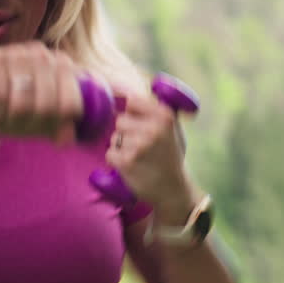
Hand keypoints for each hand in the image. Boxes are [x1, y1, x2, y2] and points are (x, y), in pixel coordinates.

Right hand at [0, 42, 87, 144]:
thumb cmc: (11, 103)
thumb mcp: (37, 118)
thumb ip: (57, 126)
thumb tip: (66, 139)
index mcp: (61, 66)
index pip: (70, 104)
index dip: (57, 124)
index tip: (43, 127)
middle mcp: (41, 54)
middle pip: (46, 106)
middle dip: (31, 123)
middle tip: (18, 125)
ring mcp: (17, 53)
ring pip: (23, 101)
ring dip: (11, 119)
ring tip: (2, 119)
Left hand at [105, 91, 193, 209]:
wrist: (173, 190)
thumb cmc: (170, 156)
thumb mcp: (173, 129)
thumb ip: (156, 110)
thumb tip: (131, 92)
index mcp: (165, 116)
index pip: (132, 101)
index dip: (133, 113)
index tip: (140, 124)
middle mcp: (153, 128)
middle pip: (121, 120)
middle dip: (127, 132)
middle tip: (142, 146)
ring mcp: (139, 145)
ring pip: (115, 137)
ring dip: (122, 147)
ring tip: (139, 157)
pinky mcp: (127, 162)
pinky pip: (110, 153)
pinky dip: (117, 161)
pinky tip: (132, 167)